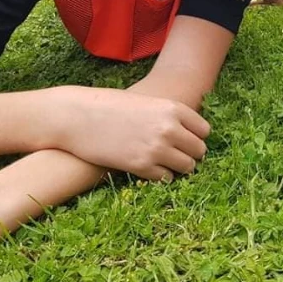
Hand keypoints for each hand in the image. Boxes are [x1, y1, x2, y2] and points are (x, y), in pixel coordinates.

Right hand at [54, 87, 209, 181]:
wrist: (77, 116)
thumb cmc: (110, 107)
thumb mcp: (146, 103)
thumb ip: (168, 116)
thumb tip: (190, 136)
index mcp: (173, 108)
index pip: (204, 130)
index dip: (195, 137)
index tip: (185, 140)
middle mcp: (169, 128)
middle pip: (199, 150)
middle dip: (190, 154)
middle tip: (176, 155)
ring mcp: (157, 148)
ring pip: (187, 167)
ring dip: (179, 167)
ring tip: (164, 163)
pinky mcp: (141, 166)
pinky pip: (166, 178)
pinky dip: (162, 176)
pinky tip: (150, 170)